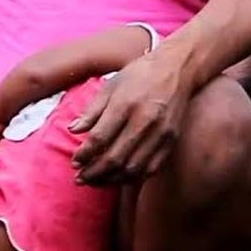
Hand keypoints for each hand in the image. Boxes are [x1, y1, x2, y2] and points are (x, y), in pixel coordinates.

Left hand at [69, 53, 189, 184]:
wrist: (178, 68)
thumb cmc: (140, 75)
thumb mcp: (111, 86)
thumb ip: (92, 111)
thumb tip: (73, 130)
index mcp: (126, 104)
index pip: (100, 138)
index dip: (84, 154)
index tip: (74, 162)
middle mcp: (145, 120)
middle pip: (115, 158)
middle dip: (94, 173)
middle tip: (80, 178)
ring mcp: (161, 133)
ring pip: (133, 169)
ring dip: (111, 180)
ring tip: (96, 181)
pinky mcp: (171, 141)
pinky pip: (150, 169)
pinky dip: (132, 178)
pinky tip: (119, 178)